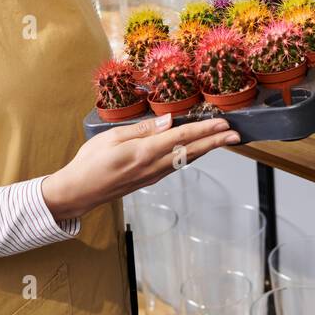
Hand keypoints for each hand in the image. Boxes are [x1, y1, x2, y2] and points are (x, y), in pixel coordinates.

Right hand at [41, 115, 240, 220]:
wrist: (78, 193)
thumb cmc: (89, 163)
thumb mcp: (112, 138)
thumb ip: (143, 129)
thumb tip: (168, 120)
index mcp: (144, 153)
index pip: (182, 138)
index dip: (204, 129)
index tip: (223, 123)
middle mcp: (153, 166)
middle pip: (191, 151)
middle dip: (215, 142)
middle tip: (236, 134)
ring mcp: (152, 175)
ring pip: (186, 159)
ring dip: (206, 148)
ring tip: (222, 140)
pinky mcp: (148, 179)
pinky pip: (176, 165)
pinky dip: (191, 155)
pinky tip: (196, 150)